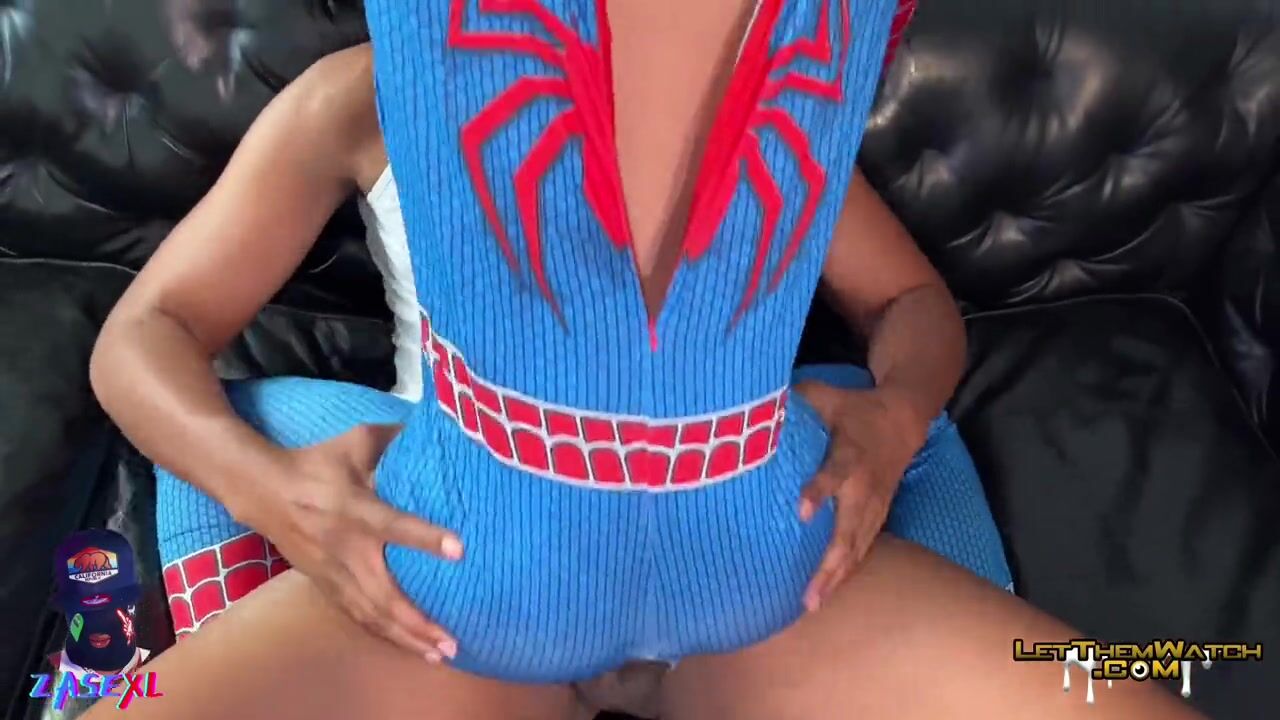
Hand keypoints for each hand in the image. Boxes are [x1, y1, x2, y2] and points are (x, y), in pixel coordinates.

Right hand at [237, 423, 462, 662]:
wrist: (263, 491)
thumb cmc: (317, 464)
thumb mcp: (356, 441)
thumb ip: (396, 437)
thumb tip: (437, 426)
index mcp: (356, 510)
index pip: (395, 526)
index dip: (426, 538)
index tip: (459, 550)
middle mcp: (346, 548)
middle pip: (384, 593)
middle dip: (417, 620)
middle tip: (451, 641)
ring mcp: (333, 572)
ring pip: (371, 613)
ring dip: (405, 637)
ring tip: (439, 654)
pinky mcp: (325, 584)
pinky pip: (357, 616)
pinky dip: (384, 634)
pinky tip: (409, 646)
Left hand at [793, 382, 927, 611]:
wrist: (904, 421)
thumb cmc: (854, 409)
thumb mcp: (827, 396)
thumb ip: (796, 399)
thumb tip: (754, 401)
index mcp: (851, 452)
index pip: (835, 472)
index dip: (820, 490)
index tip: (801, 511)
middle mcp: (865, 486)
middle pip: (849, 529)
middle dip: (829, 562)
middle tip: (808, 593)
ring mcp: (874, 506)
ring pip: (856, 547)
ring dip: (836, 576)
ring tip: (812, 603)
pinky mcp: (877, 516)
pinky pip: (861, 549)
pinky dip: (846, 572)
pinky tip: (826, 593)